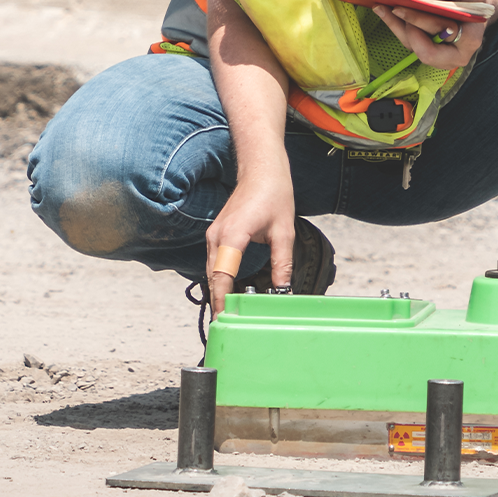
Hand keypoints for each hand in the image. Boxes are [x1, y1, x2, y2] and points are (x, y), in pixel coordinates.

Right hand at [204, 173, 295, 315]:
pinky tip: (229, 292)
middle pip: (214, 278)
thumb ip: (282, 264)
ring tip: (228, 315)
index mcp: (232, 235)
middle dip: (219, 302)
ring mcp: (214, 234)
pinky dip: (220, 279)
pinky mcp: (217, 234)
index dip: (223, 301)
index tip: (226, 320)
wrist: (261, 168)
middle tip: (226, 328)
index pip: (222, 276)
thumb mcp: (284, 232)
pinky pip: (215, 262)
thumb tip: (283, 290)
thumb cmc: (273, 194)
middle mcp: (217, 236)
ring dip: (218, 291)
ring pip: (213, 271)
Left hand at [372, 0, 497, 70]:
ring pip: (413, 47)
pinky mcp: (430, 52)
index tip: (403, 8)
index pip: (441, 36)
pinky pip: (411, 43)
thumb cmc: (474, 0)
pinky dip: (398, 28)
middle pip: (423, 49)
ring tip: (381, 8)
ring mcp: (442, 58)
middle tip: (392, 8)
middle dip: (405, 29)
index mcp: (469, 41)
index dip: (420, 23)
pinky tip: (386, 13)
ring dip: (396, 27)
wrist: (481, 9)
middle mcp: (455, 56)